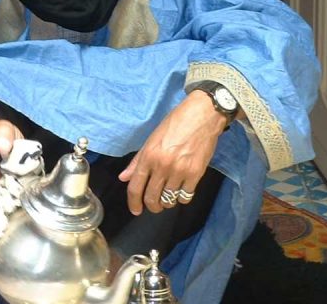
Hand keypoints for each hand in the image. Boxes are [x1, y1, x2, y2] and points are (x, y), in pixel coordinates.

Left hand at [118, 89, 226, 214]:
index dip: (133, 202)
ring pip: (169, 199)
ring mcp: (179, 171)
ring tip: (168, 196)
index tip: (136, 210)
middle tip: (154, 205)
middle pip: (151, 197)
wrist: (202, 115)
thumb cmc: (175, 123)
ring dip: (167, 202)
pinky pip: (186, 196)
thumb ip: (138, 161)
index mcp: (148, 156)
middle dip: (152, 206)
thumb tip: (124, 177)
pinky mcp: (196, 174)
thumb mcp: (152, 139)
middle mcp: (162, 166)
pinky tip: (181, 191)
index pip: (135, 187)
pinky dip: (182, 198)